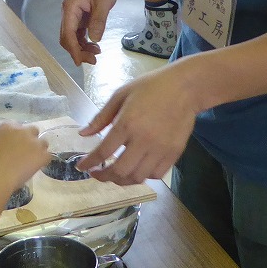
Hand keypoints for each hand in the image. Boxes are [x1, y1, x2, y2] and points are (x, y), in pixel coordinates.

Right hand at [0, 122, 50, 191]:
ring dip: (38, 149)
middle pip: (32, 130)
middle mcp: (21, 129)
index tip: (12, 147)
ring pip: (43, 142)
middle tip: (23, 153)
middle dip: (29, 140)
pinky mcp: (41, 154)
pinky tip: (34, 169)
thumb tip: (0, 150)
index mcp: (5, 125)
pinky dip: (42, 162)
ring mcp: (33, 141)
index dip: (15, 138)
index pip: (16, 127)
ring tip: (31, 162)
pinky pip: (47, 156)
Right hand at [59, 0, 123, 65]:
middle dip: (77, 50)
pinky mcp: (82, 12)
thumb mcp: (103, 2)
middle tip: (94, 60)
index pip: (67, 34)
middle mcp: (69, 11)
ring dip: (82, 46)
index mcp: (70, 8)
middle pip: (67, 36)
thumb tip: (94, 40)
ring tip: (97, 53)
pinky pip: (80, 30)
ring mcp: (75, 12)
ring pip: (73, 35)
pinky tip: (96, 43)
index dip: (73, 50)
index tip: (81, 62)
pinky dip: (86, 39)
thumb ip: (98, 22)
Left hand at [74, 65, 198, 184]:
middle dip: (103, 177)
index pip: (103, 152)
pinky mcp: (174, 153)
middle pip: (120, 171)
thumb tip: (83, 134)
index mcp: (127, 123)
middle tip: (97, 174)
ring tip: (114, 174)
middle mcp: (144, 140)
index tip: (81, 167)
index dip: (89, 163)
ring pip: (138, 177)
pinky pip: (156, 175)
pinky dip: (143, 176)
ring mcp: (161, 149)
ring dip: (122, 180)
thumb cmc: (150, 87)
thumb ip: (101, 117)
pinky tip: (136, 169)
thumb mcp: (121, 95)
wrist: (185, 87)